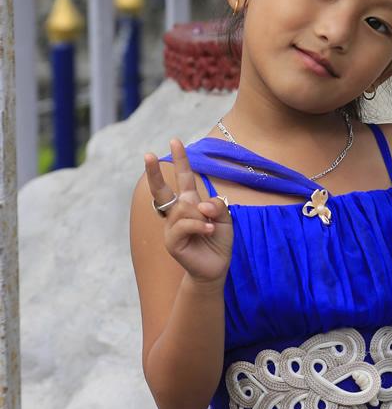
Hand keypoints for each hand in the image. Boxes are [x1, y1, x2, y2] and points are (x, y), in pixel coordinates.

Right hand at [144, 137, 232, 283]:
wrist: (215, 268)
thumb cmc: (218, 241)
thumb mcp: (225, 218)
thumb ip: (216, 206)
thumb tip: (201, 205)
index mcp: (189, 203)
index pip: (184, 178)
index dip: (181, 160)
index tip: (175, 141)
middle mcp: (177, 213)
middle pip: (162, 189)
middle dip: (154, 172)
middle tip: (148, 154)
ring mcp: (171, 227)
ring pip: (184, 209)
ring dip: (202, 215)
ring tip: (211, 226)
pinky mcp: (171, 241)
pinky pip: (184, 225)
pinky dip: (199, 225)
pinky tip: (209, 229)